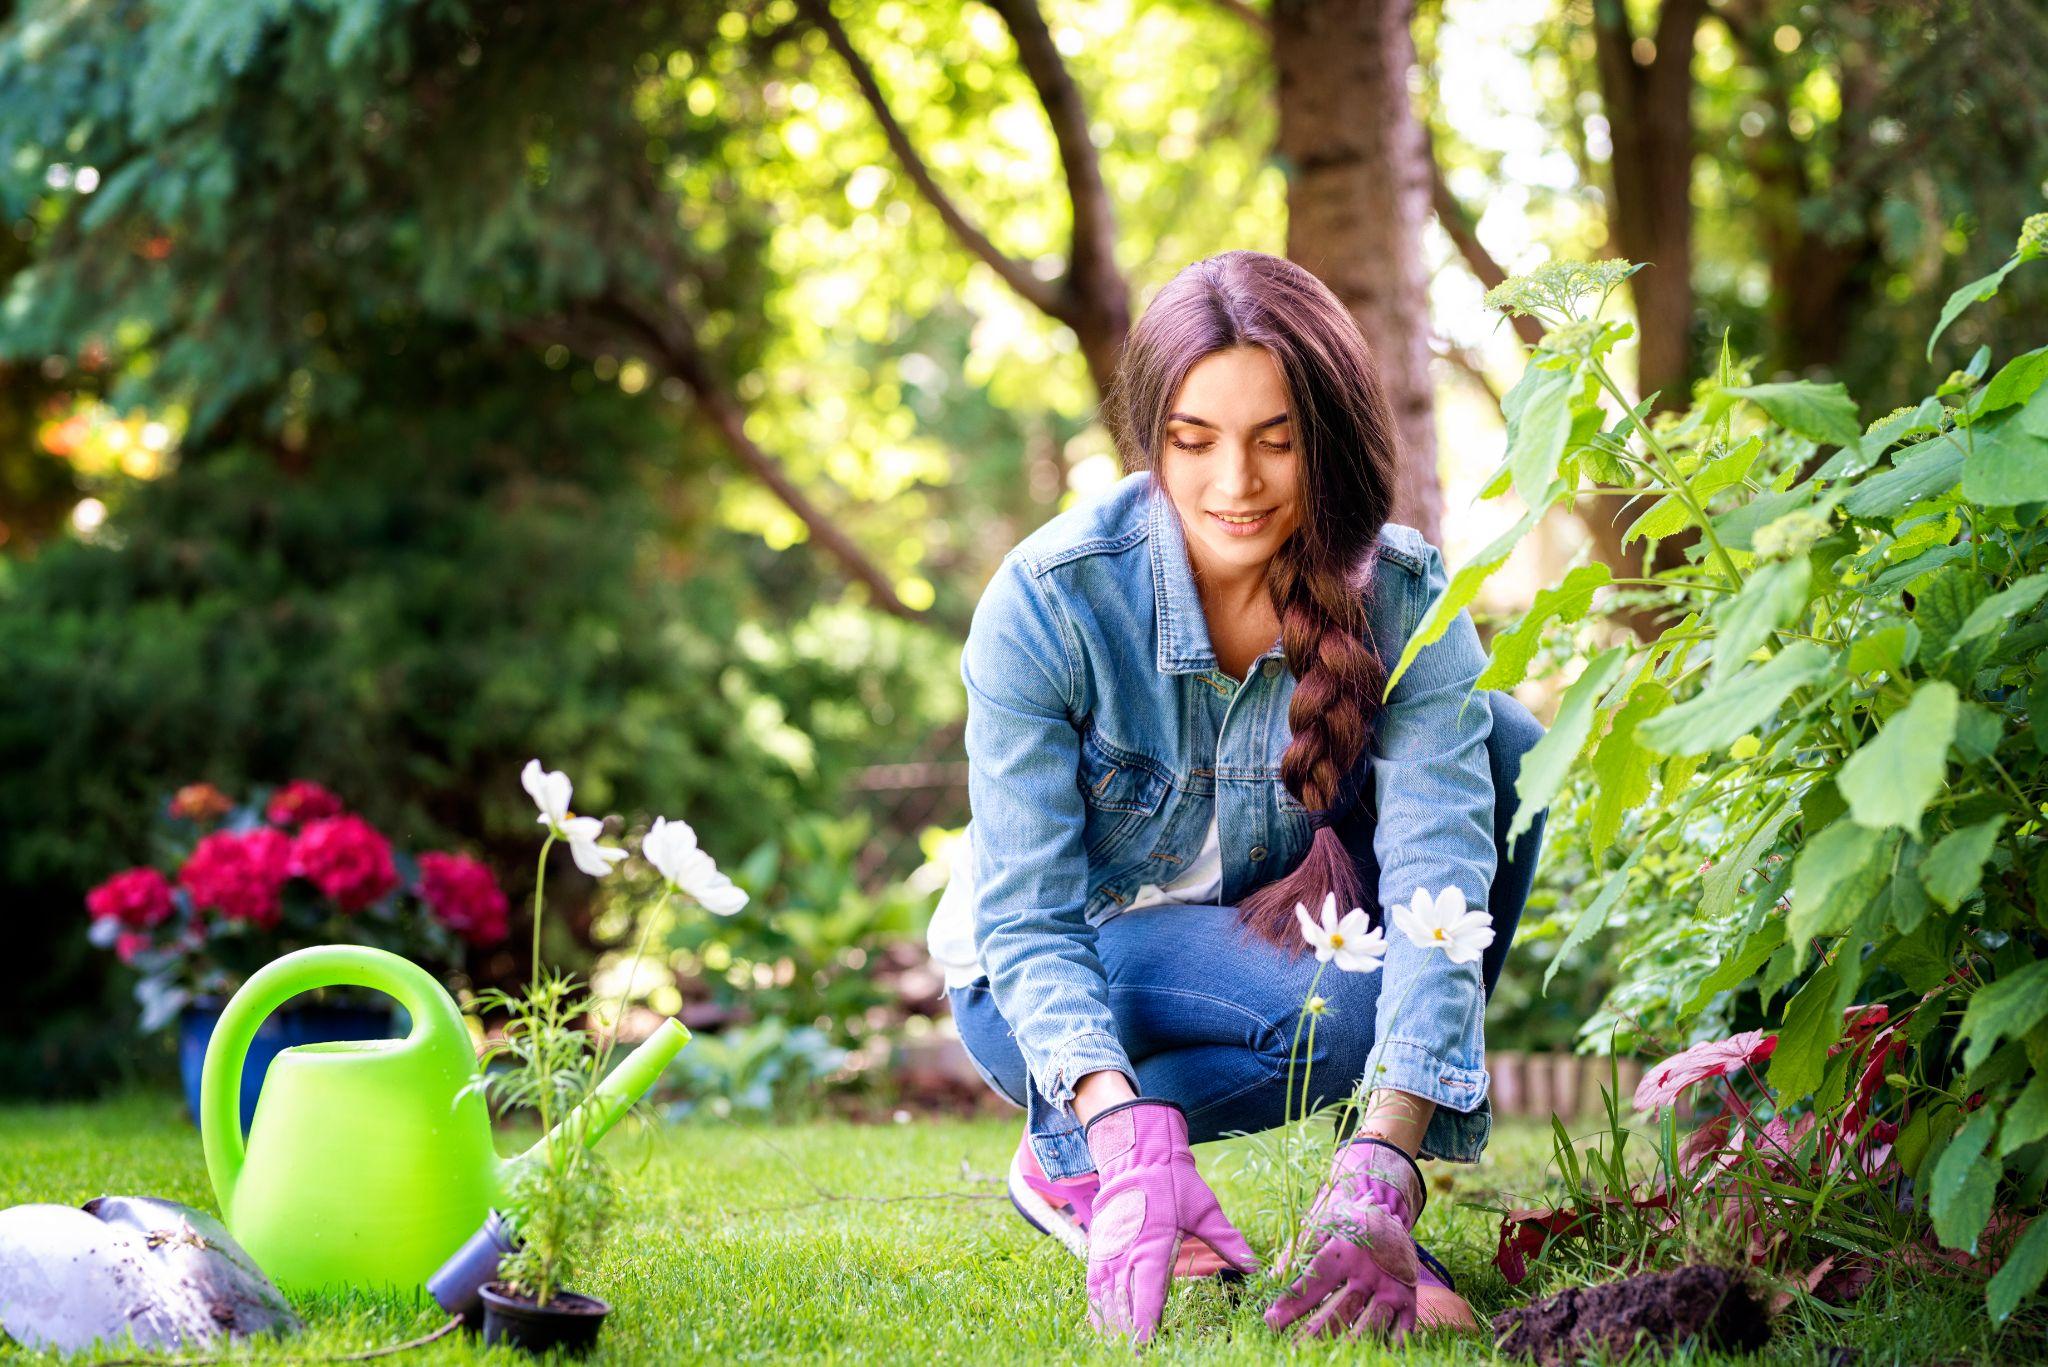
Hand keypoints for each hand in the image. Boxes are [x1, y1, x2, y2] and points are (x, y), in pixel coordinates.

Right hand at [1082, 1099, 1258, 1343]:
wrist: (1138, 1154)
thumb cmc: (1174, 1182)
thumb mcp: (1205, 1209)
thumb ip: (1228, 1241)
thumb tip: (1255, 1266)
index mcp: (1152, 1247)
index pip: (1146, 1297)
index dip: (1145, 1327)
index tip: (1148, 1349)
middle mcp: (1125, 1253)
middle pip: (1122, 1306)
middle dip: (1129, 1337)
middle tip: (1137, 1358)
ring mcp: (1108, 1252)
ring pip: (1104, 1301)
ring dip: (1112, 1328)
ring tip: (1120, 1351)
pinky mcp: (1099, 1249)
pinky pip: (1093, 1287)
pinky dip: (1098, 1311)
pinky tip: (1104, 1330)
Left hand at [1264, 1138, 1424, 1340]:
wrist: (1391, 1213)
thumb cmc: (1346, 1223)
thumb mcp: (1322, 1226)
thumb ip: (1297, 1252)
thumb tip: (1272, 1279)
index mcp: (1347, 1249)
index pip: (1316, 1280)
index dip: (1293, 1302)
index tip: (1271, 1321)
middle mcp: (1371, 1270)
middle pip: (1342, 1309)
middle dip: (1314, 1333)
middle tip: (1291, 1348)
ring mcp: (1392, 1288)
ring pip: (1370, 1325)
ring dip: (1347, 1344)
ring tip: (1322, 1358)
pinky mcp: (1409, 1301)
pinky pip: (1400, 1332)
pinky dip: (1385, 1346)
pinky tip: (1363, 1357)